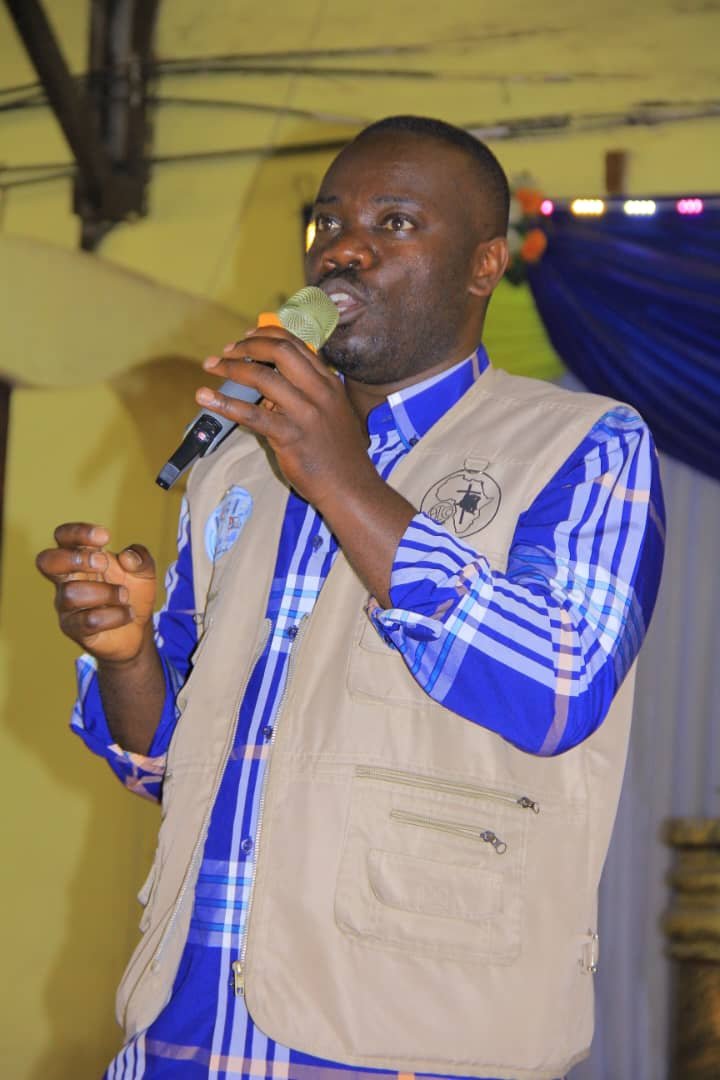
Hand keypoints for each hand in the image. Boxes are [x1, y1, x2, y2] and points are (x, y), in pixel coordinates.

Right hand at [36, 523, 156, 663]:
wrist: (138, 629)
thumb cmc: (133, 593)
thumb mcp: (145, 572)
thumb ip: (141, 558)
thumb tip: (127, 557)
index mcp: (80, 558)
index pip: (63, 537)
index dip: (77, 532)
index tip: (105, 537)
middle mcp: (67, 579)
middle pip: (46, 561)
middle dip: (75, 559)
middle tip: (103, 564)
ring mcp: (67, 605)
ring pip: (72, 594)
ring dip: (106, 593)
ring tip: (124, 596)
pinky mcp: (74, 628)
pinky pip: (88, 621)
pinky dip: (115, 616)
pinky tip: (127, 614)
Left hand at [196, 326, 376, 511]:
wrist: (351, 488)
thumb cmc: (340, 455)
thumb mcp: (333, 412)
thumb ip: (307, 393)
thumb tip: (269, 382)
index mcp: (329, 383)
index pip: (296, 344)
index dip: (267, 334)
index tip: (247, 336)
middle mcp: (319, 391)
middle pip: (279, 351)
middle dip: (247, 345)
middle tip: (226, 352)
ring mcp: (305, 413)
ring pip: (263, 377)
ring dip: (231, 368)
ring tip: (212, 368)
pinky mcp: (290, 436)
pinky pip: (252, 415)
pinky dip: (225, 403)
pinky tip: (205, 398)